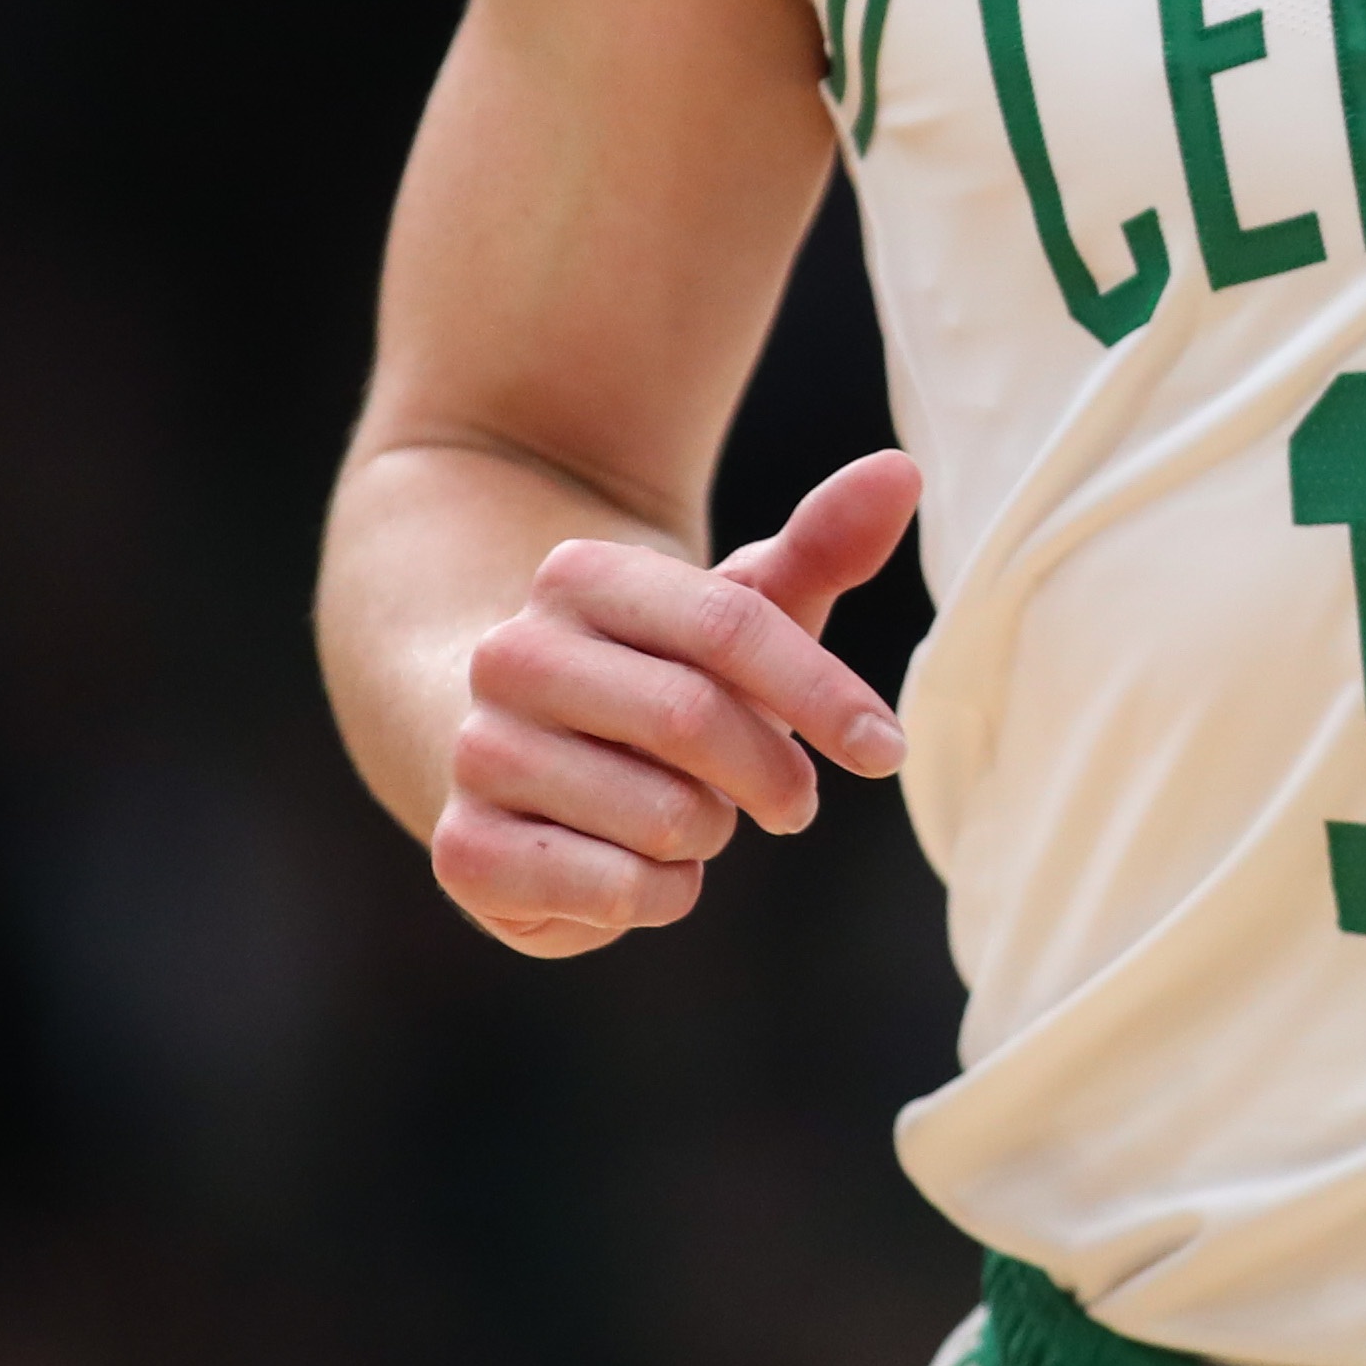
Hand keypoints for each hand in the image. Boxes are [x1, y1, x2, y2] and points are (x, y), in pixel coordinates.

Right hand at [431, 451, 923, 957]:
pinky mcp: (464, 853)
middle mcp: (511, 655)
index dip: (822, 692)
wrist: (521, 763)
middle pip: (693, 720)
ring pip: (663, 817)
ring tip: (687, 817)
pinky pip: (616, 891)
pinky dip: (663, 894)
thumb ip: (819, 548)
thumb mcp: (737, 616)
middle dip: (772, 775)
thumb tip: (901, 470)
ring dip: (710, 834)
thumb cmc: (660, 682)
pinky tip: (641, 869)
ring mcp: (478, 753)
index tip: (885, 749)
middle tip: (794, 800)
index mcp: (578, 575)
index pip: (728, 624)